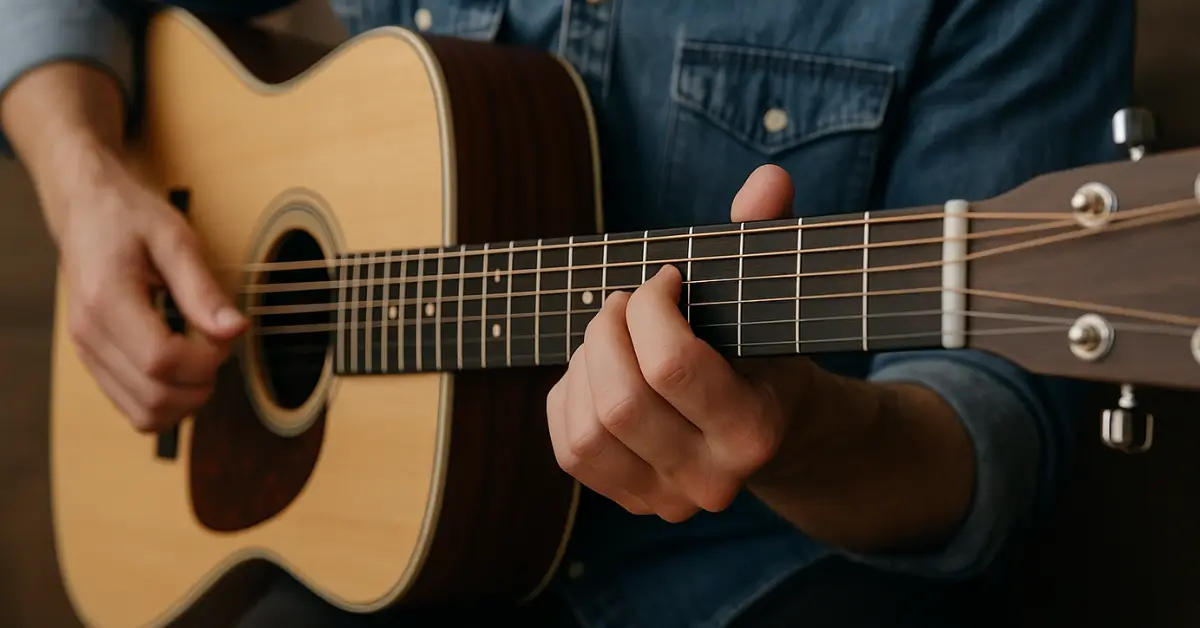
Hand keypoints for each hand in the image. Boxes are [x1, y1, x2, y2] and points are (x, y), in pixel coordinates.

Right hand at [54, 149, 246, 432]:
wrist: (86, 210)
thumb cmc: (129, 218)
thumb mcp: (175, 239)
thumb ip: (203, 290)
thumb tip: (235, 330)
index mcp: (106, 300)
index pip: (161, 361)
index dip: (206, 360)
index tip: (226, 335)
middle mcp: (89, 334)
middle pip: (154, 396)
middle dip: (202, 383)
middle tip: (218, 346)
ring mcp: (87, 352)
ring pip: (144, 414)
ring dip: (187, 399)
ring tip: (202, 358)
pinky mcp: (94, 361)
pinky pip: (133, 407)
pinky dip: (168, 400)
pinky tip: (184, 367)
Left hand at [546, 165, 810, 521]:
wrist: (776, 434)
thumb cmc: (763, 352)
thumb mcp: (768, 300)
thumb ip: (762, 239)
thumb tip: (770, 179)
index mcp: (752, 430)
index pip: (672, 366)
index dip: (651, 308)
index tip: (665, 279)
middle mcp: (710, 479)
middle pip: (621, 401)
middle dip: (608, 331)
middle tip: (625, 302)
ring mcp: (666, 499)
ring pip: (587, 430)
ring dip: (586, 366)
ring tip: (612, 335)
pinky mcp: (630, 500)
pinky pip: (569, 448)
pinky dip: (570, 398)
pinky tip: (599, 373)